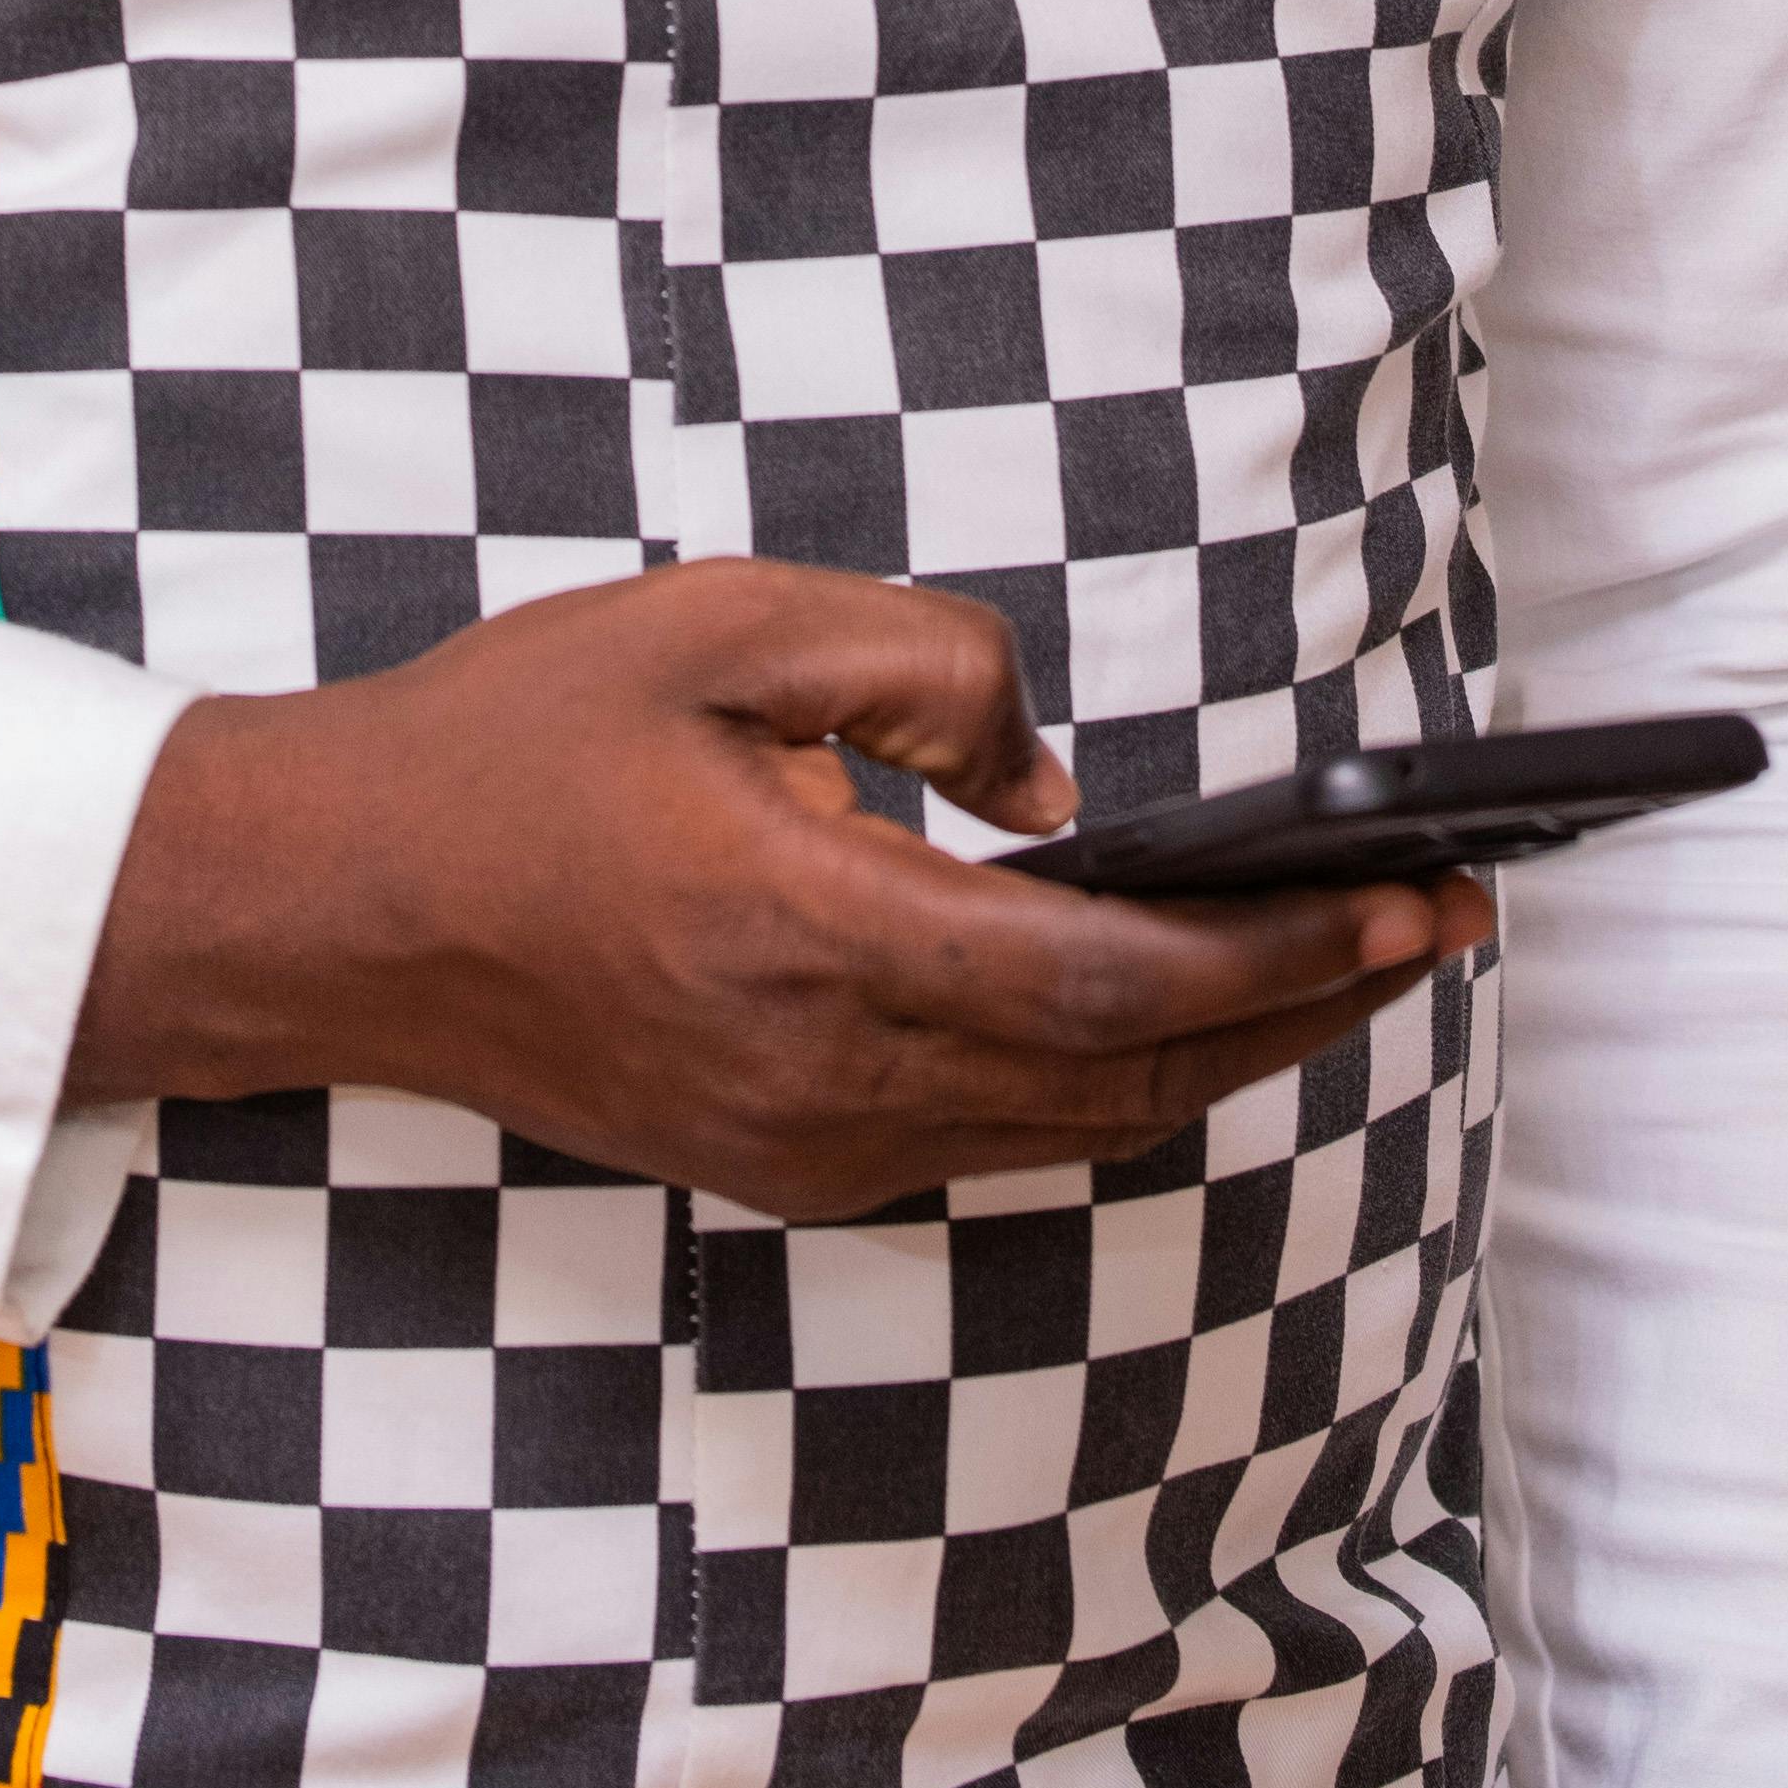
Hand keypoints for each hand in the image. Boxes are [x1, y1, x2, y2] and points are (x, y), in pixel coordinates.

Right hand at [65, 561, 1484, 1216]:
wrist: (343, 908)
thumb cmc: (517, 747)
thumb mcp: (722, 627)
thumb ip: (921, 671)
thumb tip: (1057, 781)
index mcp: (816, 940)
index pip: (1115, 976)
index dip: (1288, 947)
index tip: (1416, 895)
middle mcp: (829, 1079)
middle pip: (1134, 1072)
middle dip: (1312, 1003)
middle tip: (1444, 923)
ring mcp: (808, 1143)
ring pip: (1082, 1122)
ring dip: (1231, 1048)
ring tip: (1351, 960)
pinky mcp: (786, 1160)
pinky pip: (1002, 1133)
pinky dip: (1120, 1071)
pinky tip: (1180, 1001)